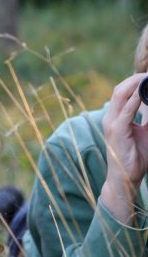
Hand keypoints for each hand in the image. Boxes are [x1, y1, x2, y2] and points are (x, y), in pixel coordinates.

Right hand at [101, 72, 147, 222]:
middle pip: (120, 90)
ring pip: (120, 96)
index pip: (122, 93)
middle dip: (135, 79)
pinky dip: (136, 100)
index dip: (135, 82)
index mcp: (116, 118)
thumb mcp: (146, 133)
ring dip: (135, 85)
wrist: (126, 178)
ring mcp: (112, 124)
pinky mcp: (117, 131)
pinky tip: (144, 94)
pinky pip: (126, 111)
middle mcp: (111, 118)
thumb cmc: (136, 158)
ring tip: (147, 79)